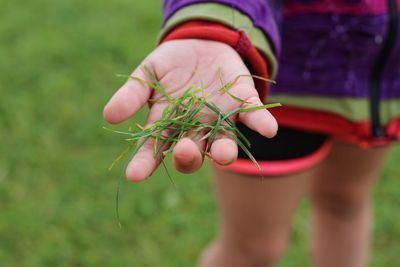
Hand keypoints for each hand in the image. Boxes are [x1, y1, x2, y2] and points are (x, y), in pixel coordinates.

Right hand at [103, 39, 276, 181]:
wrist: (201, 42)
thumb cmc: (170, 65)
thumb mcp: (147, 74)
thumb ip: (132, 94)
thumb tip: (109, 116)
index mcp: (169, 125)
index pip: (155, 149)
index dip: (145, 162)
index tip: (134, 175)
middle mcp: (195, 128)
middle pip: (192, 152)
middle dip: (188, 155)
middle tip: (184, 150)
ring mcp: (220, 118)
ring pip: (223, 142)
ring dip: (225, 151)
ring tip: (224, 155)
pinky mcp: (243, 102)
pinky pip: (254, 116)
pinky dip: (261, 123)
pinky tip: (268, 130)